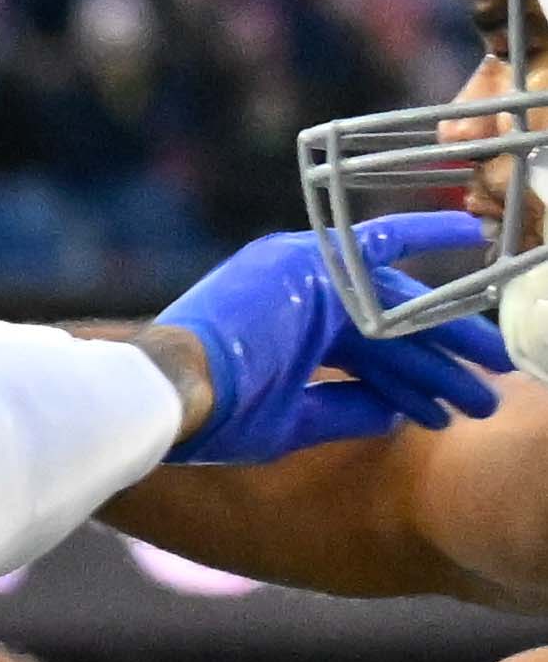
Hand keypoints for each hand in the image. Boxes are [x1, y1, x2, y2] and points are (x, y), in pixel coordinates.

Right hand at [155, 218, 508, 464]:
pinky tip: (471, 240)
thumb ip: (344, 409)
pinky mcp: (313, 266)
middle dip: (445, 358)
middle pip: (395, 325)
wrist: (163, 394)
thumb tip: (397, 417)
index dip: (411, 379)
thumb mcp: (288, 421)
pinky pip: (383, 254)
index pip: (370, 352)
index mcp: (292, 329)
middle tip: (494, 381)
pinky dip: (426, 241)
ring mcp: (308, 276)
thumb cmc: (208, 416)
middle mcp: (305, 293)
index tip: (446, 401)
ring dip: (451, 336)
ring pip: (401, 305)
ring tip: (497, 365)